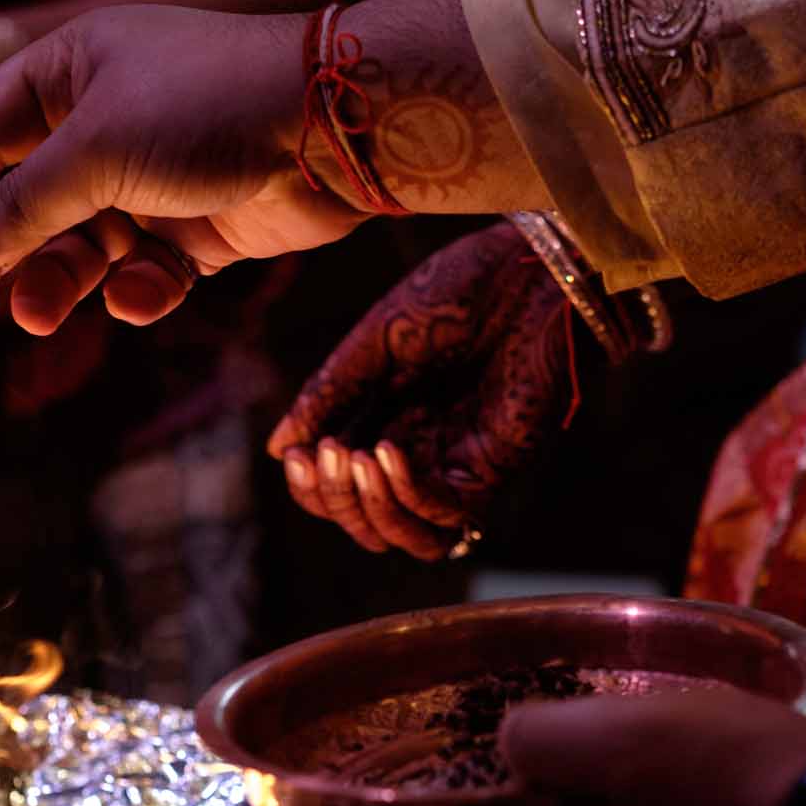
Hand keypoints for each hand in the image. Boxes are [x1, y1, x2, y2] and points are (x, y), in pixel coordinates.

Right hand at [0, 4, 370, 334]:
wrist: (335, 129)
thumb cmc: (208, 109)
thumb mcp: (96, 153)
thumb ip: (23, 208)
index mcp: (72, 72)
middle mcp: (110, 120)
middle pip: (24, 201)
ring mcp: (156, 176)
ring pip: (84, 245)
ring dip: (58, 283)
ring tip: (33, 319)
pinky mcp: (202, 225)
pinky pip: (148, 270)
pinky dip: (140, 290)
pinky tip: (140, 295)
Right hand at [266, 222, 581, 559]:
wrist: (527, 266)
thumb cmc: (459, 291)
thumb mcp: (375, 342)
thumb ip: (331, 394)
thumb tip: (279, 448)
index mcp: (389, 424)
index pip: (341, 490)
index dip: (311, 488)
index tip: (294, 454)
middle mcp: (424, 455)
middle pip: (369, 524)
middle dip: (334, 500)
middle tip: (321, 453)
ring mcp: (462, 465)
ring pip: (412, 539)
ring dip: (371, 513)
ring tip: (352, 459)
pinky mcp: (498, 466)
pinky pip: (450, 513)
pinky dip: (410, 494)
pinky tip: (386, 453)